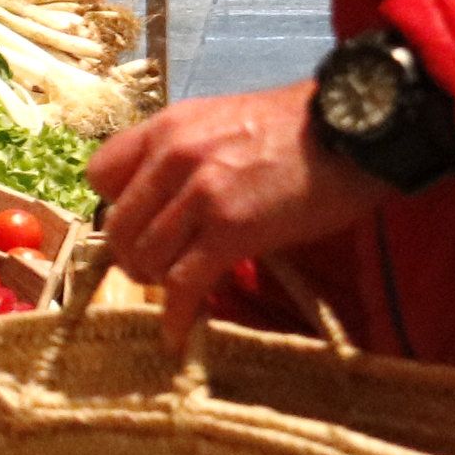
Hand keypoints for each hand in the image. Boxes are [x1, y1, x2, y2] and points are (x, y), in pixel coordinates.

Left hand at [88, 87, 395, 341]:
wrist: (353, 130)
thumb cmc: (296, 127)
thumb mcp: (222, 121)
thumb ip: (185, 154)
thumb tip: (167, 199)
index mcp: (167, 127)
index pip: (101, 174)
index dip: (115, 204)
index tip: (139, 220)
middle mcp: (173, 157)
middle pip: (118, 225)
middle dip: (132, 255)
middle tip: (156, 268)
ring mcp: (200, 194)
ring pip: (146, 257)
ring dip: (157, 282)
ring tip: (178, 289)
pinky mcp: (231, 231)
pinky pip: (183, 283)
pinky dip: (177, 315)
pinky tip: (179, 333)